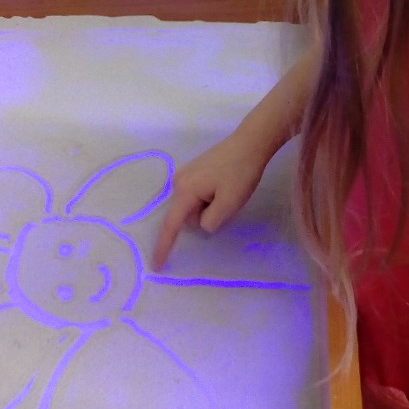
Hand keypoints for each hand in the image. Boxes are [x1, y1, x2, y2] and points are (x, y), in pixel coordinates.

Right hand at [153, 133, 268, 268]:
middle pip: (187, 216)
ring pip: (194, 207)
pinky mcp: (194, 171)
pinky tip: (225, 186)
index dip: (164, 246)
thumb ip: (210, 222)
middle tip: (228, 200)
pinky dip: (210, 198)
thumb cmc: (240, 173)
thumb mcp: (228, 204)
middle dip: (205, 217)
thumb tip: (202, 224)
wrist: (250, 143)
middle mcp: (179, 182)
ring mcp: (185, 175)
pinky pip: (198, 196)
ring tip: (229, 190)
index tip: (157, 265)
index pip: (171, 225)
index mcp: (184, 191)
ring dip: (210, 207)